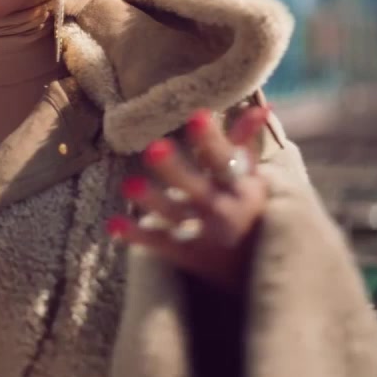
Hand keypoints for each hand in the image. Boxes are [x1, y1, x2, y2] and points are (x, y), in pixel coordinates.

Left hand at [106, 105, 271, 292]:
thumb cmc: (251, 211)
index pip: (225, 160)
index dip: (211, 139)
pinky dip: (135, 235)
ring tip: (128, 184)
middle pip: (196, 187)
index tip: (197, 115)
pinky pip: (159, 243)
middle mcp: (223, 209)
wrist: (264, 270)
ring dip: (151, 200)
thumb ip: (245, 144)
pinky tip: (112, 222)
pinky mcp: (186, 254)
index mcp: (242, 186)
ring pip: (174, 214)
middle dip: (176, 169)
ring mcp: (204, 234)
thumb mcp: (252, 180)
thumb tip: (261, 106)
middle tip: (154, 148)